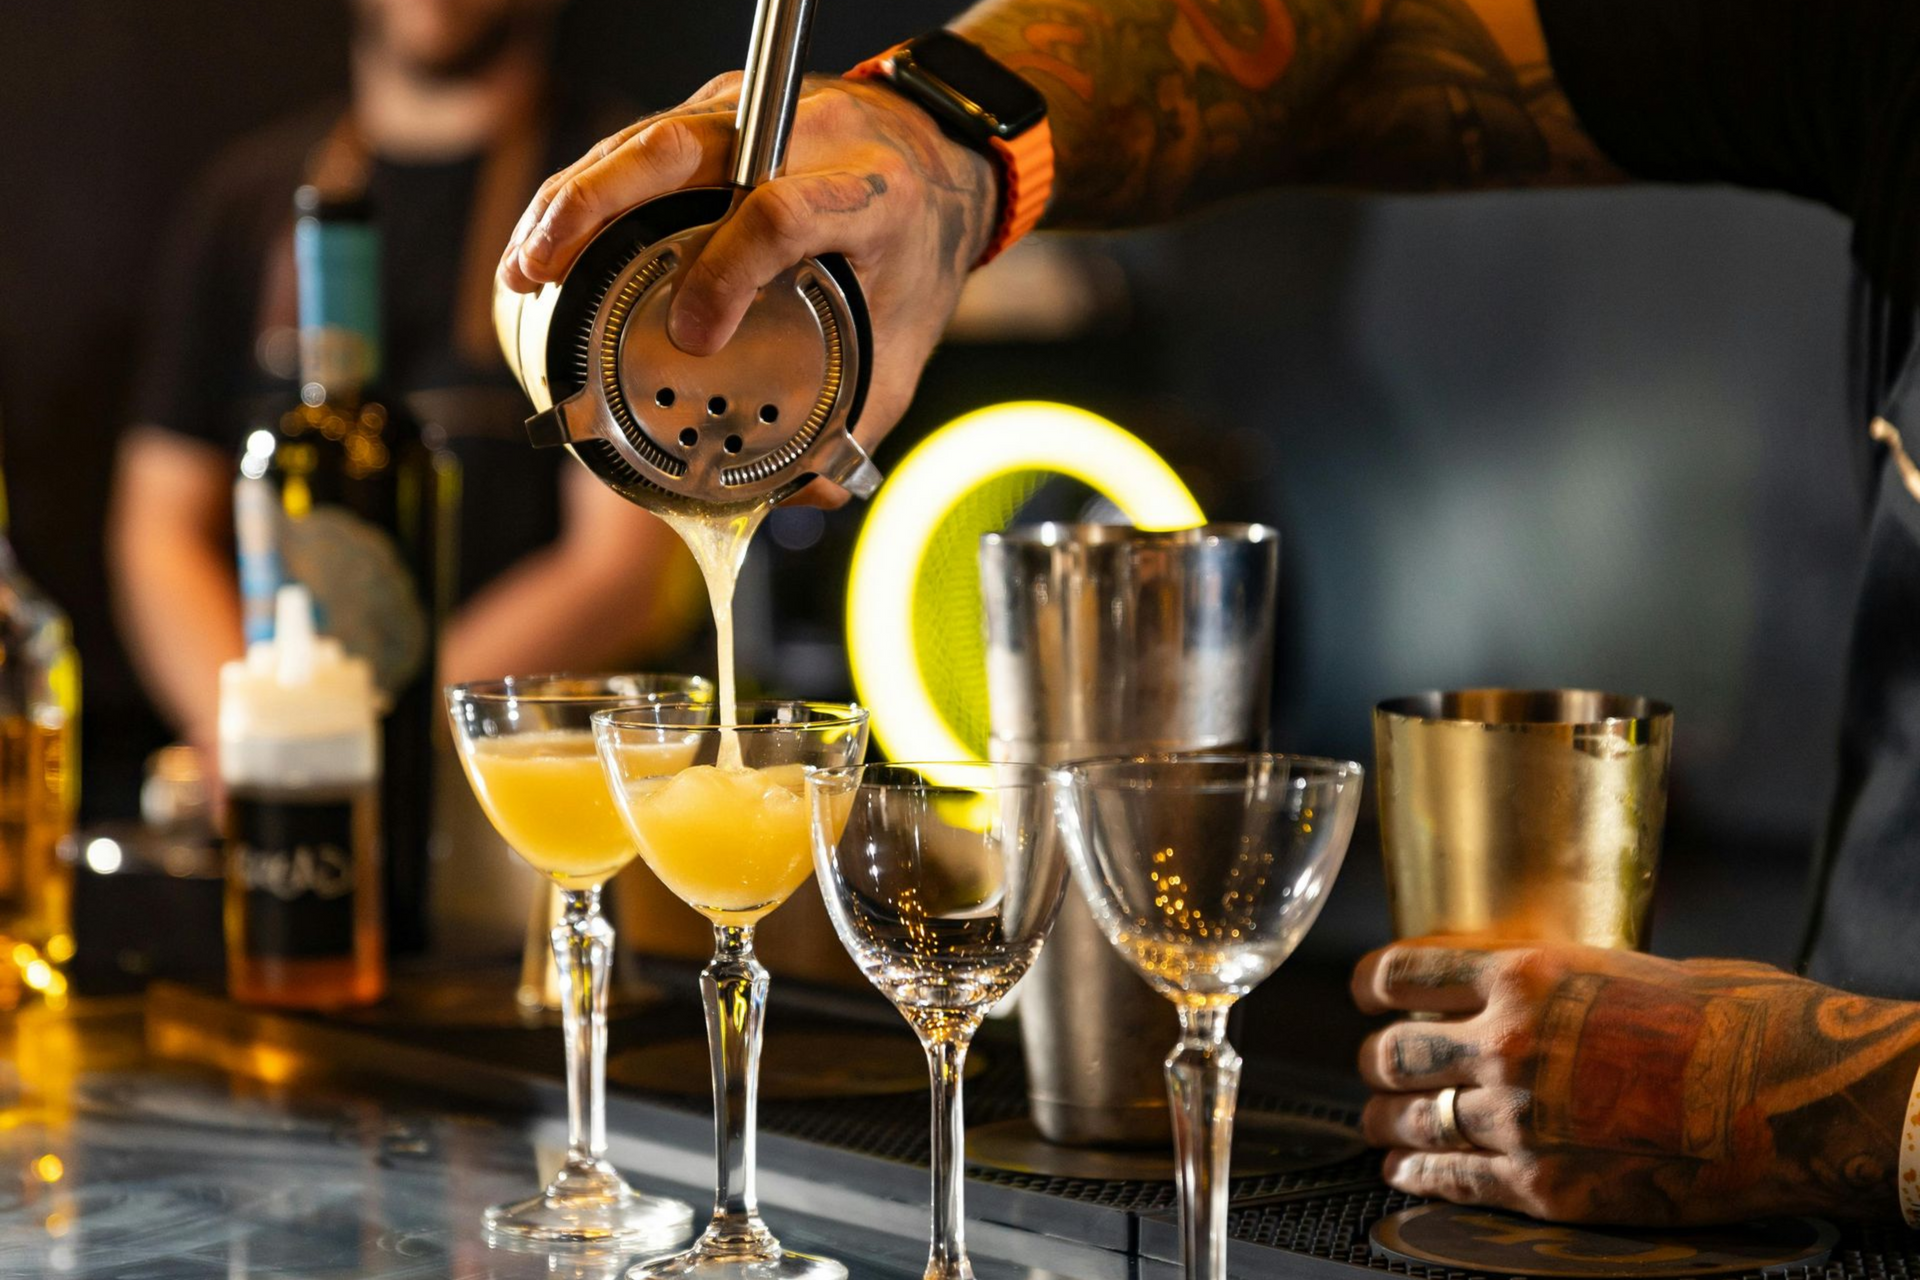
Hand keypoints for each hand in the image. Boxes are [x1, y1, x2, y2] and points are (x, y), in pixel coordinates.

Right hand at [497, 75, 997, 504]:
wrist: (939, 158)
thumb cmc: (915, 250)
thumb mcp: (908, 337)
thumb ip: (861, 415)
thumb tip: (801, 497)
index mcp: (867, 194)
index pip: (785, 212)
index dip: (731, 269)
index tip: (693, 334)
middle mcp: (803, 138)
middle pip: (683, 146)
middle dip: (599, 203)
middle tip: (543, 268)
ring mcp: (753, 116)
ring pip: (647, 138)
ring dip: (572, 198)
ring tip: (524, 266)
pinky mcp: (718, 114)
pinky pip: (639, 144)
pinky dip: (585, 189)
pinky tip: (548, 238)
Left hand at [1351, 941, 1919, 1224]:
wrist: (1783, 1094)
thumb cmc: (1726, 1018)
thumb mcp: (1620, 964)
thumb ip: (1553, 983)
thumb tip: (1517, 993)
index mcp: (1520, 975)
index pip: (1402, 974)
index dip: (1372, 987)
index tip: (1367, 994)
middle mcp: (1503, 1044)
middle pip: (1392, 1054)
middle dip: (1377, 1063)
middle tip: (1378, 1068)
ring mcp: (1516, 1120)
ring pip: (1411, 1120)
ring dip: (1386, 1122)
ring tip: (1382, 1124)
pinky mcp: (1540, 1187)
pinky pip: (1449, 1180)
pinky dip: (1415, 1176)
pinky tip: (1403, 1172)